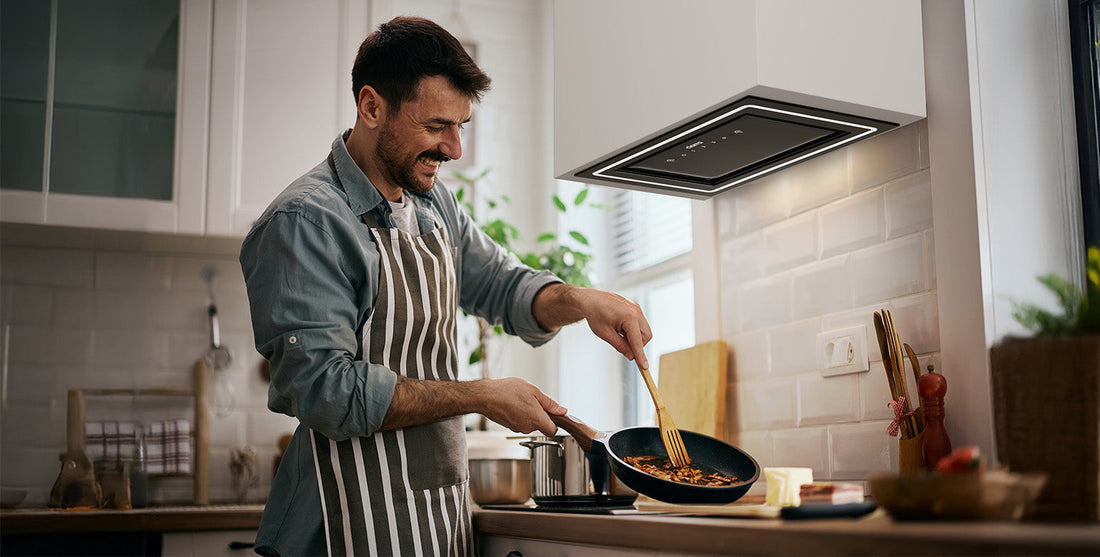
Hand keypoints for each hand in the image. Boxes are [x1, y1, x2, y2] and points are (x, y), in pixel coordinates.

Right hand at [476, 378, 565, 435]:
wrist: (485, 396)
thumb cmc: (507, 391)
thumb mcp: (534, 391)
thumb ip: (550, 403)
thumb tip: (562, 411)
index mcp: (537, 419)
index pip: (552, 430)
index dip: (554, 422)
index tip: (551, 414)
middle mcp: (527, 427)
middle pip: (540, 426)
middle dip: (539, 415)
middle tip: (532, 400)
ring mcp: (517, 428)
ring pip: (529, 423)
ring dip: (528, 414)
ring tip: (520, 400)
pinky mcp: (509, 426)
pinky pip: (519, 422)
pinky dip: (519, 415)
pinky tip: (513, 404)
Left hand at [533, 284, 653, 368]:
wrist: (590, 298)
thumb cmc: (595, 314)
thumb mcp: (605, 334)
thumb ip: (620, 346)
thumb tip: (631, 356)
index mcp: (629, 317)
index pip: (638, 341)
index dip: (641, 355)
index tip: (645, 367)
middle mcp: (636, 311)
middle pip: (646, 336)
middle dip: (638, 345)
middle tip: (623, 346)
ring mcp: (637, 307)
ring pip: (645, 330)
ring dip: (636, 337)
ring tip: (619, 333)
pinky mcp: (635, 307)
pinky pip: (640, 322)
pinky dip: (633, 329)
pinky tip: (620, 327)